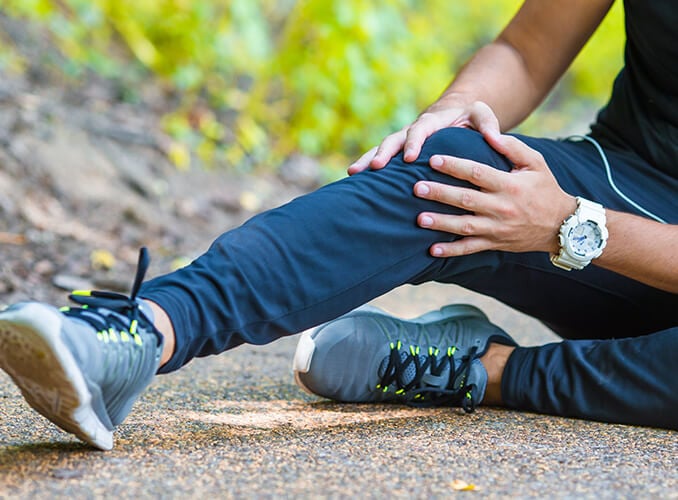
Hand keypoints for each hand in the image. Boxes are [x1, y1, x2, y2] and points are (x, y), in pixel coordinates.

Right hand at [347, 101, 500, 175]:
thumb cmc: (471, 116)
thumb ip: (488, 123)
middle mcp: (412, 132)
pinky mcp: (399, 154)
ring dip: (367, 160)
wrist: (456, 115)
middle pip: (393, 140)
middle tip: (373, 167)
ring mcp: (402, 143)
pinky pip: (383, 161)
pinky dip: (369, 170)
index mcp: (431, 122)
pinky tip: (356, 184)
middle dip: (382, 153)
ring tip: (352, 173)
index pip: (420, 131)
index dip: (413, 143)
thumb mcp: (482, 114)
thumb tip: (494, 137)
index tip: (410, 157)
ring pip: (381, 149)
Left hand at [414, 134, 576, 256]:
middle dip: (440, 193)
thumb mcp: (536, 163)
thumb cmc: (545, 188)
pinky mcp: (495, 243)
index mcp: (509, 185)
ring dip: (441, 223)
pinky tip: (432, 249)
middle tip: (416, 188)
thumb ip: (513, 147)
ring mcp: (497, 228)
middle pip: (466, 200)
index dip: (454, 166)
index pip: (477, 173)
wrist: (562, 226)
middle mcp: (502, 207)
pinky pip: (470, 248)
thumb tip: (490, 133)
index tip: (433, 159)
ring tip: (419, 218)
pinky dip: (452, 250)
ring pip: (465, 226)